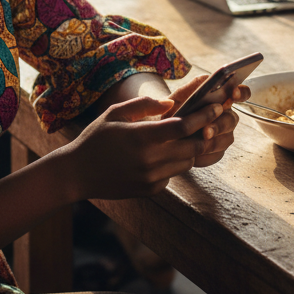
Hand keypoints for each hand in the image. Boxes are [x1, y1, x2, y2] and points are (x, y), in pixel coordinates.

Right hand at [64, 74, 241, 199]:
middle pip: (192, 146)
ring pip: (186, 162)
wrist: (77, 173)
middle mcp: (149, 159)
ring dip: (191, 149)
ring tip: (189, 136)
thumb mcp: (114, 112)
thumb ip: (144, 104)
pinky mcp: (151, 190)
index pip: (183, 126)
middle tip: (211, 122)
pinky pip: (173, 174)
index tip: (216, 107)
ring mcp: (151, 178)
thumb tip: (171, 103)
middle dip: (205, 133)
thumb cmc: (95, 138)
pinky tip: (163, 155)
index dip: (203, 116)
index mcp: (141, 136)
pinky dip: (174, 163)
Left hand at [164, 78, 244, 167]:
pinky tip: (194, 155)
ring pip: (227, 139)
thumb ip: (195, 87)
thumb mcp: (180, 96)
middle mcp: (225, 116)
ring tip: (198, 141)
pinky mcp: (216, 151)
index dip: (240, 92)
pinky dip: (206, 155)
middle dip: (220, 125)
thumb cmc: (172, 111)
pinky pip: (217, 154)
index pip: (240, 93)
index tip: (233, 92)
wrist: (160, 133)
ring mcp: (222, 134)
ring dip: (213, 141)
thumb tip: (208, 79)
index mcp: (219, 99)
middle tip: (206, 130)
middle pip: (232, 119)